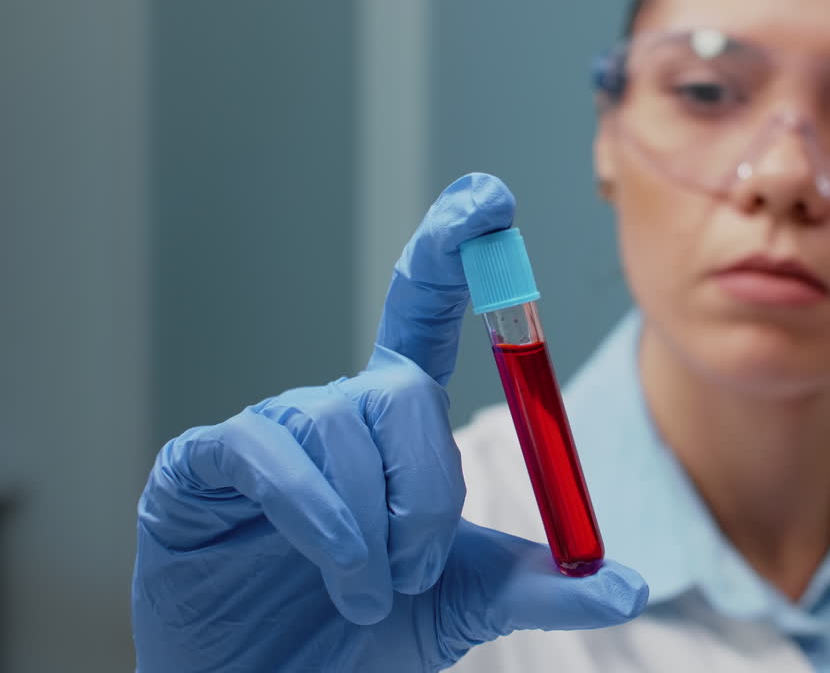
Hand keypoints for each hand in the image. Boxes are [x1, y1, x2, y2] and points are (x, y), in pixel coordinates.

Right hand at [132, 173, 647, 671]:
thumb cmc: (366, 633)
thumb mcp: (469, 603)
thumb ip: (545, 584)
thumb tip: (629, 584)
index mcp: (396, 423)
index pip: (425, 312)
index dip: (452, 251)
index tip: (490, 200)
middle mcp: (335, 412)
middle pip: (401, 389)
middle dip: (429, 489)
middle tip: (421, 570)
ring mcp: (266, 435)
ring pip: (343, 428)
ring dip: (375, 527)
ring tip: (369, 595)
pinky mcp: (200, 468)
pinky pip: (268, 455)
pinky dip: (318, 513)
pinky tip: (338, 568)